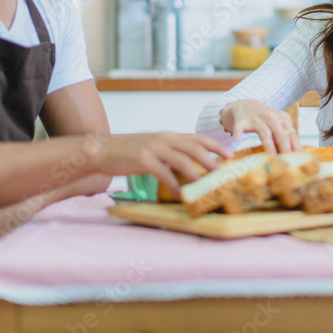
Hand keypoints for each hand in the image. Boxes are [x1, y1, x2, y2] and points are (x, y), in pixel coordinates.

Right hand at [100, 132, 231, 196]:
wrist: (102, 150)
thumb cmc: (129, 151)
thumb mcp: (153, 146)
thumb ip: (170, 152)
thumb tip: (189, 165)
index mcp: (169, 136)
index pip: (198, 138)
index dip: (216, 146)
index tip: (230, 154)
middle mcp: (164, 139)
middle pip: (194, 147)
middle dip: (212, 160)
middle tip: (225, 172)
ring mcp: (154, 149)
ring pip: (182, 160)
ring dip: (197, 174)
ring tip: (206, 186)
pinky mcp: (143, 161)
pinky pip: (164, 174)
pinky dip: (174, 186)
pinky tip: (180, 196)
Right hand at [219, 100, 299, 153]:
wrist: (245, 105)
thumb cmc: (264, 119)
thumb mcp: (278, 122)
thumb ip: (286, 135)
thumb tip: (297, 154)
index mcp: (282, 118)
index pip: (292, 134)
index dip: (296, 147)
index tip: (299, 159)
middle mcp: (271, 117)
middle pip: (281, 134)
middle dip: (285, 149)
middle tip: (287, 163)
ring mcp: (256, 118)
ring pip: (264, 133)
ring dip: (269, 146)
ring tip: (272, 158)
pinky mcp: (242, 120)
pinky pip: (240, 127)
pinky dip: (238, 132)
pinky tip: (237, 140)